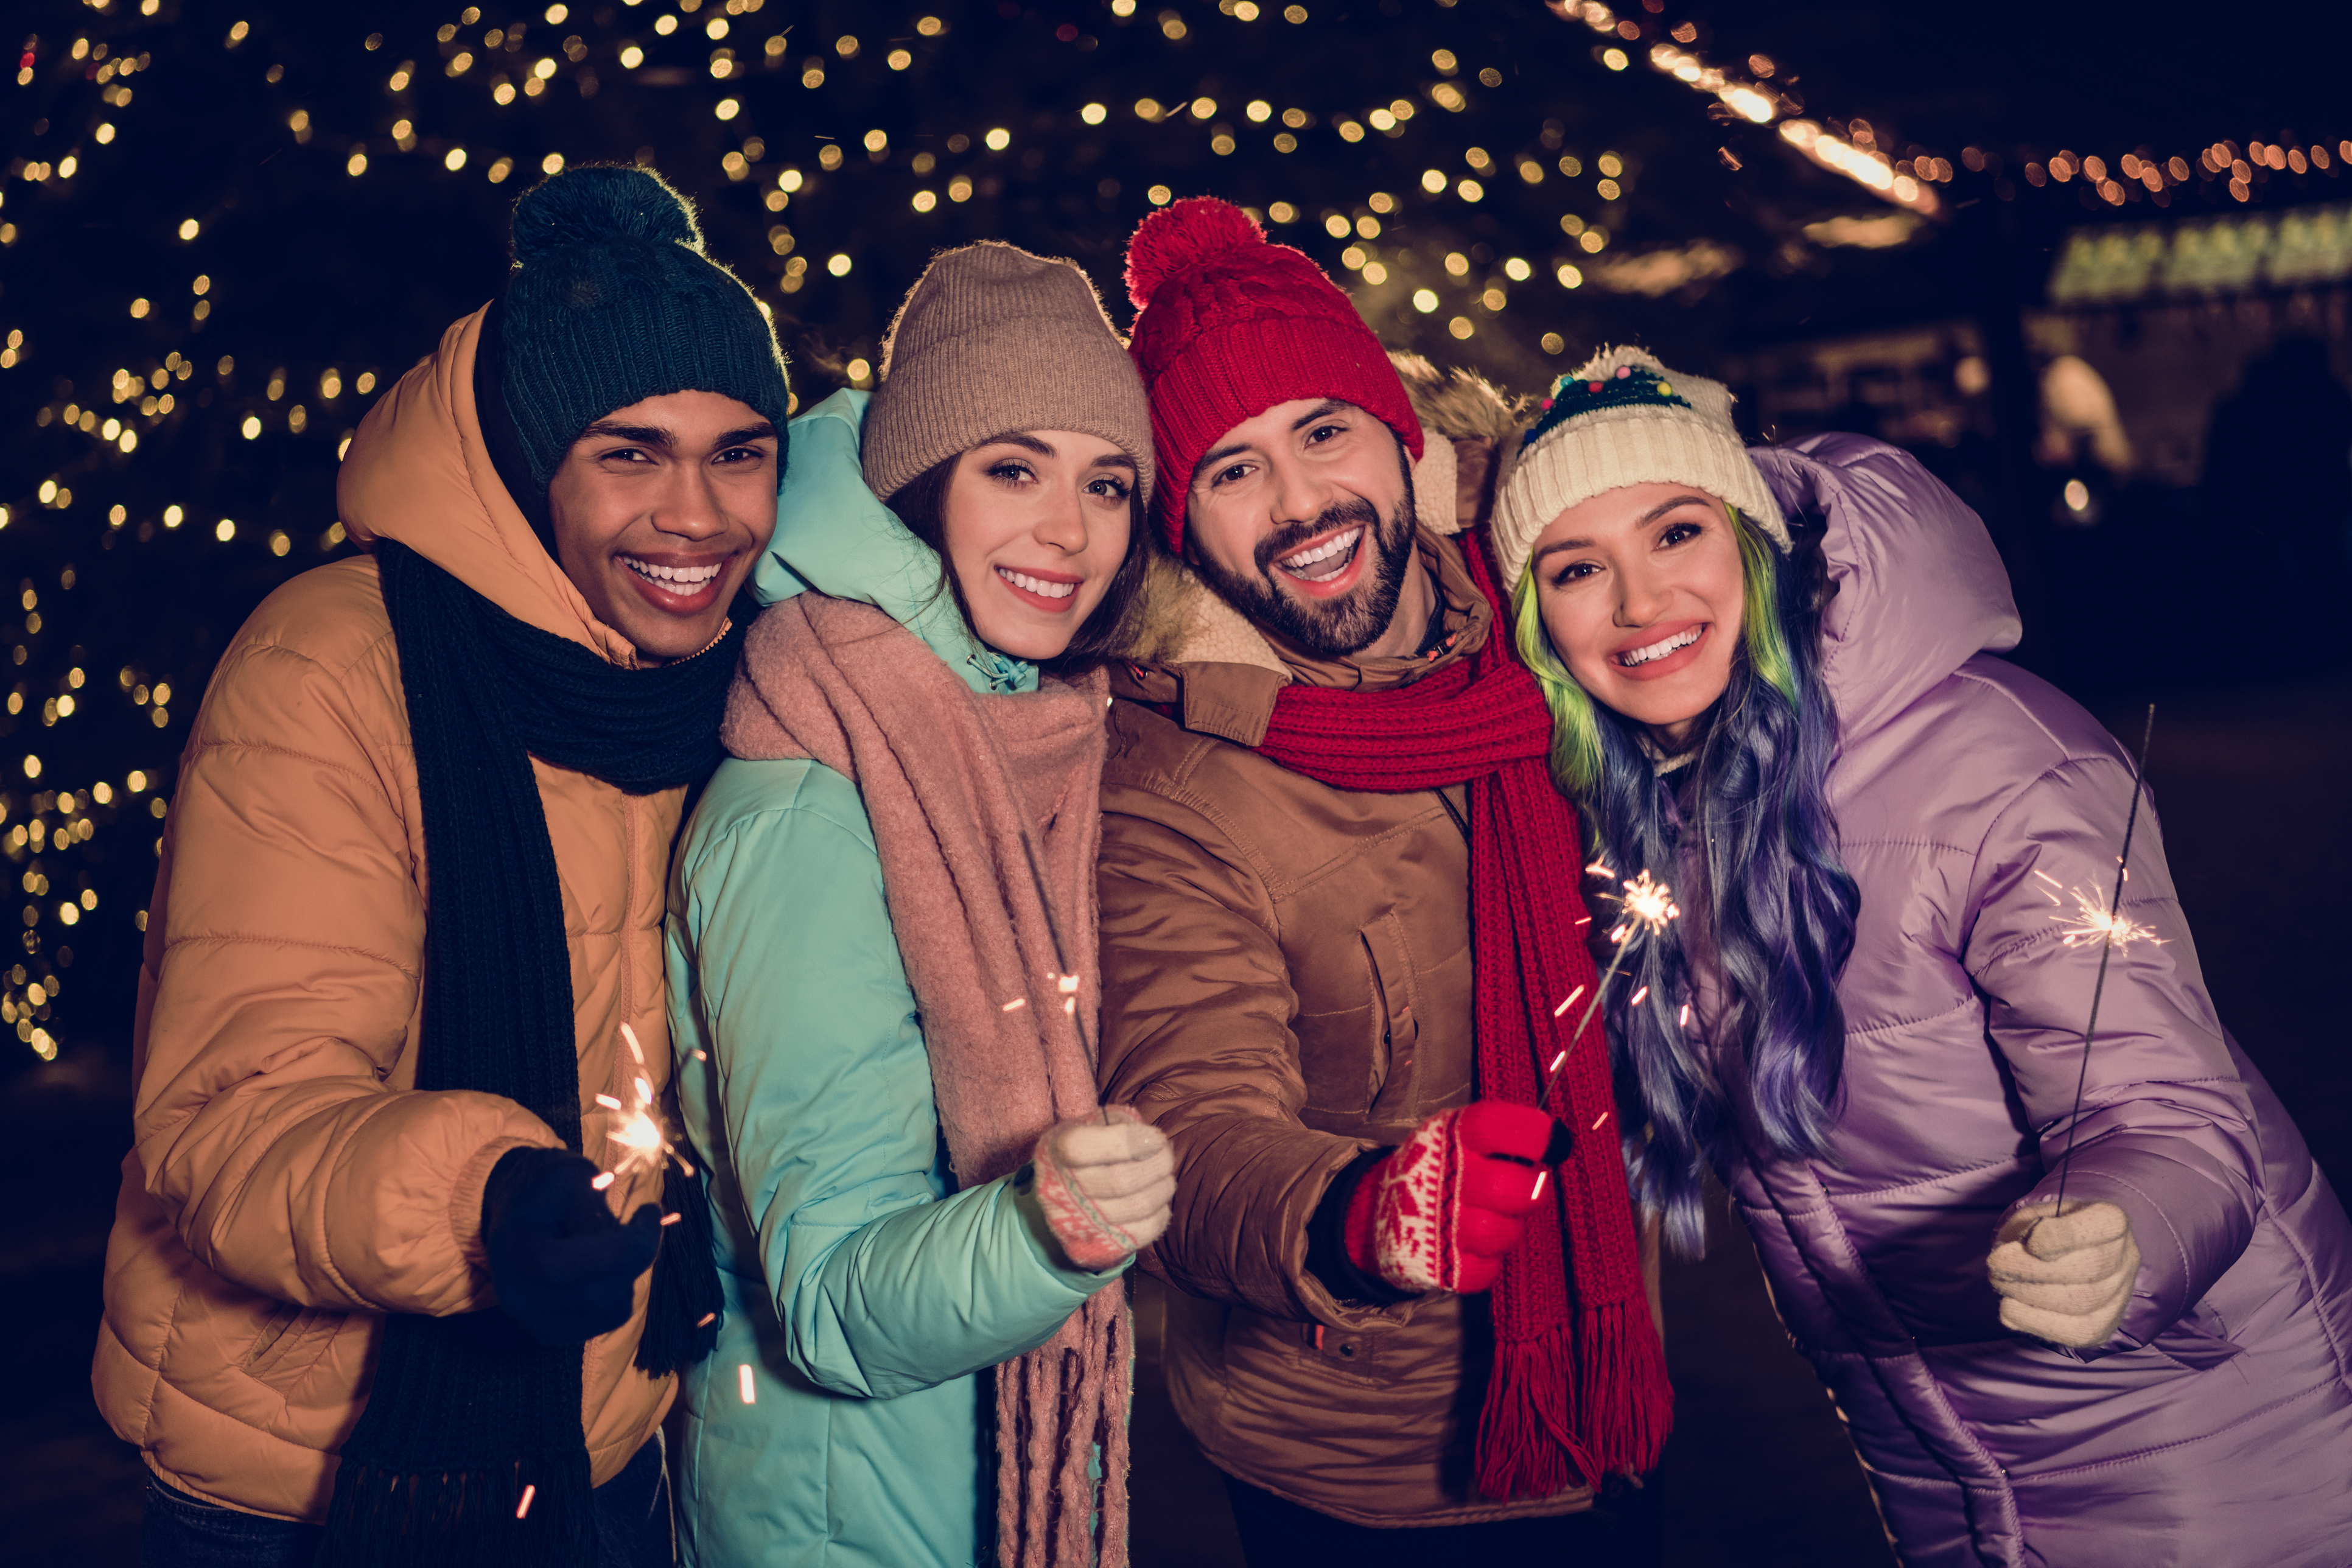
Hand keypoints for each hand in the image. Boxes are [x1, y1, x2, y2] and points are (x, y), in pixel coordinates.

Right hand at [483, 1146, 661, 1345]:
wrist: (519, 1210)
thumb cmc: (548, 1190)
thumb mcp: (571, 1181)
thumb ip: (594, 1214)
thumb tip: (627, 1247)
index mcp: (517, 1253)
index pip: (578, 1267)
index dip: (631, 1242)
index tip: (650, 1210)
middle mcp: (520, 1298)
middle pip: (600, 1292)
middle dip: (635, 1255)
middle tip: (642, 1221)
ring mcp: (536, 1321)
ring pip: (614, 1308)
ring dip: (629, 1273)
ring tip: (614, 1242)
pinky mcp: (556, 1330)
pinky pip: (611, 1318)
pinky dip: (623, 1289)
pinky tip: (608, 1265)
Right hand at [1026, 1108, 1175, 1271]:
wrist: (1058, 1201)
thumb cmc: (1083, 1155)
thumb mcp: (1088, 1126)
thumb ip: (1115, 1122)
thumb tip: (1149, 1137)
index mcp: (1057, 1153)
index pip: (1086, 1147)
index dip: (1131, 1140)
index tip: (1155, 1137)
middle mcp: (1062, 1192)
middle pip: (1121, 1180)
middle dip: (1157, 1163)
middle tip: (1166, 1154)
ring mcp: (1079, 1224)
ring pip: (1138, 1207)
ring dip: (1163, 1187)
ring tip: (1165, 1176)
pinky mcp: (1099, 1247)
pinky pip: (1144, 1232)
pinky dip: (1160, 1213)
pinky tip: (1157, 1201)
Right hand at [1345, 1103, 1556, 1294]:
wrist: (1380, 1211)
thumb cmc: (1439, 1167)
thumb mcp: (1456, 1135)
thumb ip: (1501, 1136)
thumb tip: (1554, 1144)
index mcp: (1451, 1137)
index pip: (1495, 1127)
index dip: (1534, 1133)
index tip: (1554, 1140)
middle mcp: (1446, 1178)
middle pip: (1512, 1188)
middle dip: (1532, 1189)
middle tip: (1527, 1185)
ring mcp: (1442, 1226)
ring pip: (1504, 1232)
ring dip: (1509, 1226)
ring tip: (1495, 1215)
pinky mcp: (1442, 1268)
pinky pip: (1486, 1269)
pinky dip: (1487, 1260)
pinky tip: (1474, 1243)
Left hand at [1987, 1199, 2139, 1347]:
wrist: (2072, 1259)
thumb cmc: (2050, 1230)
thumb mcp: (2036, 1213)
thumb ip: (2027, 1227)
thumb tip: (2013, 1254)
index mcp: (2111, 1220)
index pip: (2103, 1224)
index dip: (2062, 1236)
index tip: (2030, 1243)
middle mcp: (2124, 1258)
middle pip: (2088, 1268)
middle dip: (2031, 1269)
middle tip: (1995, 1265)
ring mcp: (2118, 1296)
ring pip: (2080, 1302)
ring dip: (2026, 1293)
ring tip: (1999, 1281)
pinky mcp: (2103, 1327)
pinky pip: (2074, 1333)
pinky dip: (2033, 1321)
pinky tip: (2009, 1307)